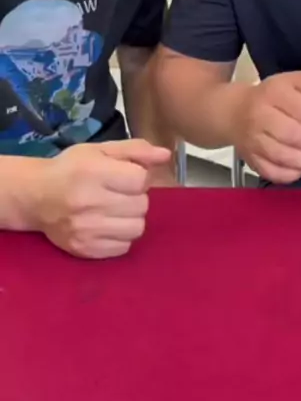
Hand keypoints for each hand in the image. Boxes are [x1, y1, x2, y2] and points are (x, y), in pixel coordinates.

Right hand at [36, 139, 170, 258]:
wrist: (36, 196)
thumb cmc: (72, 168)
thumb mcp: (101, 150)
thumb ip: (136, 150)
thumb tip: (165, 156)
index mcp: (93, 173)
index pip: (141, 180)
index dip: (139, 177)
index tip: (126, 176)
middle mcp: (89, 202)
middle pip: (141, 206)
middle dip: (135, 198)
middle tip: (118, 193)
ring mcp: (86, 230)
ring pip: (137, 229)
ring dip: (131, 218)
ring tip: (115, 210)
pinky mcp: (84, 249)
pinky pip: (124, 248)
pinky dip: (121, 236)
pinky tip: (107, 225)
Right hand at [232, 72, 300, 184]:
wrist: (235, 111)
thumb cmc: (274, 96)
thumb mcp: (296, 82)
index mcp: (274, 92)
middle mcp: (260, 115)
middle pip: (292, 135)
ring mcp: (253, 139)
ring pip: (282, 156)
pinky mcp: (250, 159)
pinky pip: (272, 172)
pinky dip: (291, 174)